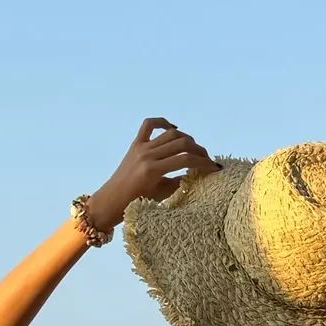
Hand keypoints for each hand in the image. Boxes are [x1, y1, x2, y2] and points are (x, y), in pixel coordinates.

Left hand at [85, 118, 214, 232]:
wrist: (111, 200)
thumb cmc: (135, 203)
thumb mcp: (161, 195)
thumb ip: (179, 182)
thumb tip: (196, 174)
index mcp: (153, 170)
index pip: (186, 160)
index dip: (203, 162)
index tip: (215, 167)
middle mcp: (148, 154)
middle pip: (181, 143)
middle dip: (199, 150)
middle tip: (207, 158)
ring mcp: (141, 146)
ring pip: (170, 134)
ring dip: (186, 139)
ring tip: (194, 148)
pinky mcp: (135, 143)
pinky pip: (149, 125)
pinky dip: (163, 122)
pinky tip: (173, 129)